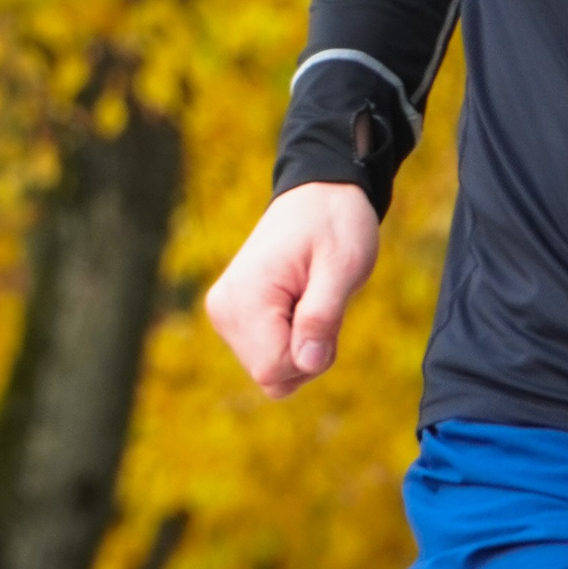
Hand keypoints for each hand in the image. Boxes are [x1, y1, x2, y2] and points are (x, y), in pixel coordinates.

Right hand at [205, 182, 379, 399]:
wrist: (320, 193)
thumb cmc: (335, 224)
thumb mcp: (343, 265)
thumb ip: (323, 315)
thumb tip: (307, 363)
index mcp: (245, 297)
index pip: (274, 368)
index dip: (313, 355)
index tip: (328, 313)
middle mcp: (224, 310)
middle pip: (270, 375)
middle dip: (308, 354)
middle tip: (324, 303)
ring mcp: (224, 313)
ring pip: (269, 371)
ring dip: (301, 348)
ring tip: (312, 299)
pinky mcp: (233, 315)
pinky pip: (265, 355)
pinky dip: (291, 341)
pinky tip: (300, 304)